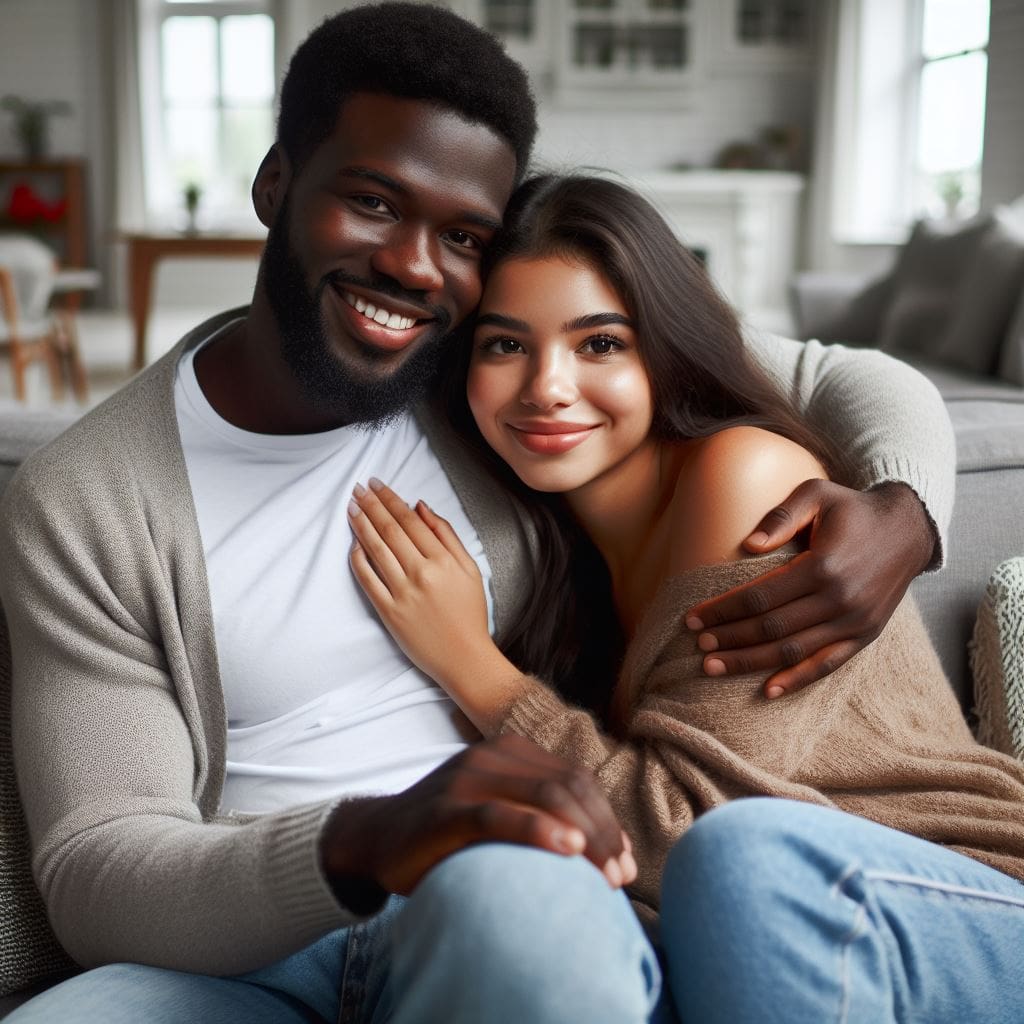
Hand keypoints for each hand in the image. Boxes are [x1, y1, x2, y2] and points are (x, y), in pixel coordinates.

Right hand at [321, 734, 637, 895]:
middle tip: (621, 879)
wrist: (376, 838)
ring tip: (605, 875)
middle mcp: (493, 754)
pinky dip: (538, 830)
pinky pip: (500, 815)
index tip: (628, 863)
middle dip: (604, 833)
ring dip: (585, 835)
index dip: (609, 820)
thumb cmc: (447, 834)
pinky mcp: (447, 808)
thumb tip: (600, 851)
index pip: (577, 779)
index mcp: (511, 750)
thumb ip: (537, 813)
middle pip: (569, 786)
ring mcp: (468, 777)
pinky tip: (568, 849)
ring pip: (544, 795)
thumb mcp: (497, 812)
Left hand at [348, 477, 493, 684]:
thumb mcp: (470, 569)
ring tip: (351, 507)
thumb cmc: (470, 613)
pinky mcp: (389, 612)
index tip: (377, 485)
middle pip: (389, 530)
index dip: (390, 499)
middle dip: (371, 505)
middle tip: (358, 488)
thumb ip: (446, 536)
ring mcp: (402, 593)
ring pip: (376, 550)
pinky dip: (358, 560)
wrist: (464, 656)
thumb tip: (421, 508)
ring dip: (361, 525)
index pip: (409, 520)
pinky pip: (368, 580)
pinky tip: (353, 544)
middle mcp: (421, 573)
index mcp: (442, 560)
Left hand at [684, 480, 934, 697]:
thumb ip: (781, 516)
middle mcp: (839, 599)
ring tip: (713, 667)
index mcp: (822, 566)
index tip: (692, 617)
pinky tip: (768, 691)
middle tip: (698, 645)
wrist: (909, 529)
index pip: (758, 597)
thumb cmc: (852, 509)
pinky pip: (828, 664)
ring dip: (750, 662)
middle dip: (729, 639)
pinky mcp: (866, 635)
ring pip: (792, 651)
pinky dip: (797, 680)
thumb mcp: (817, 494)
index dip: (722, 610)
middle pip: (770, 628)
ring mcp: (855, 622)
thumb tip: (748, 545)